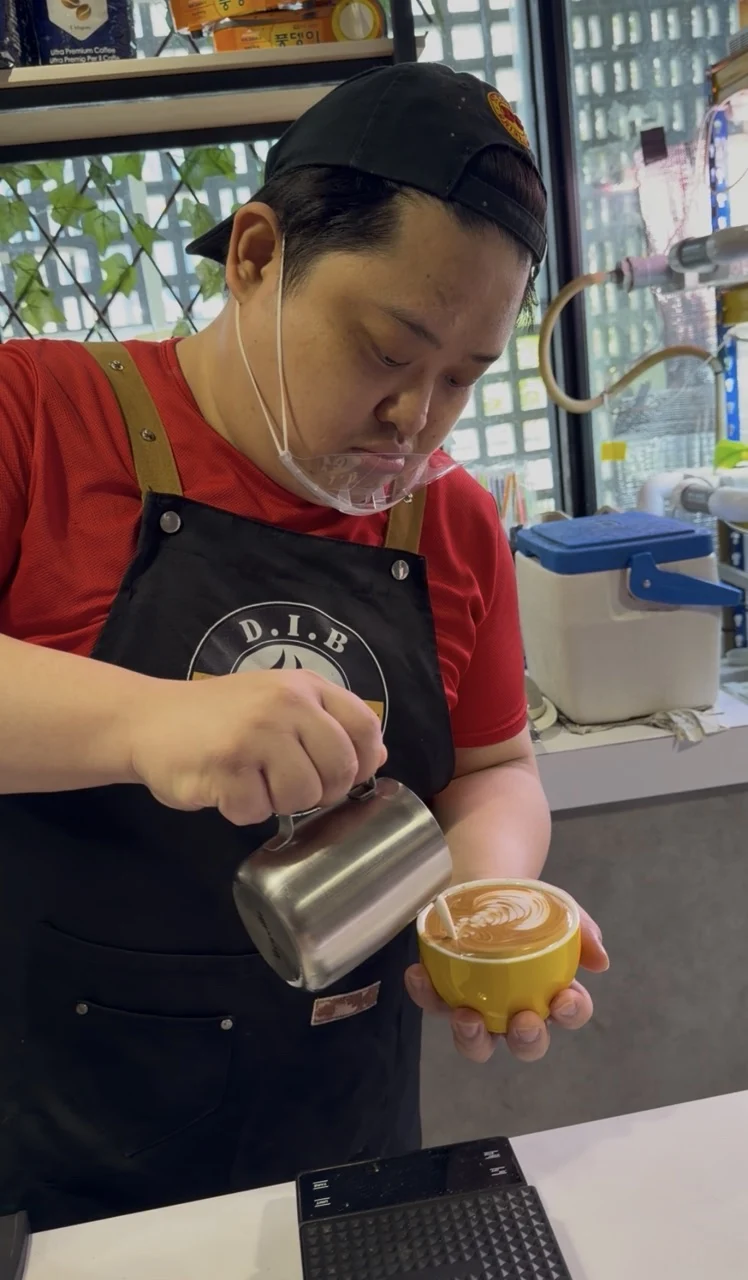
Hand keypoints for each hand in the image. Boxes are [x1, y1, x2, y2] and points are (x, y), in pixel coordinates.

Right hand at [127, 669, 385, 824]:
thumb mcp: (280, 702)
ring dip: (277, 802)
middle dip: (319, 791)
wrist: (149, 719)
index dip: (362, 762)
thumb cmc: (221, 716)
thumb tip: (377, 757)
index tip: (338, 775)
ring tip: (250, 781)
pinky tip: (224, 787)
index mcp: (305, 686)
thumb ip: (328, 724)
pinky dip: (241, 810)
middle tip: (284, 783)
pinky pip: (258, 811)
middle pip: (340, 770)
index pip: (364, 727)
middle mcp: (286, 704)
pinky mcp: (227, 766)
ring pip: (303, 796)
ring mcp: (256, 734)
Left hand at [405, 906, 608, 1064]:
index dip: (570, 1013)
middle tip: (522, 1021)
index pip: (569, 1014)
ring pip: (476, 1041)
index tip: (563, 998)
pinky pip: (434, 1002)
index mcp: (551, 994)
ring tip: (466, 1016)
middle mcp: (516, 1011)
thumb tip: (599, 959)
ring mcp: (480, 1007)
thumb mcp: (559, 910)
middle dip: (526, 1040)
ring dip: (472, 1037)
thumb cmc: (529, 909)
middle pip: (525, 1044)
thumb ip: (582, 930)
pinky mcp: (445, 993)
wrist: (488, 886)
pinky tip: (418, 973)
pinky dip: (425, 993)